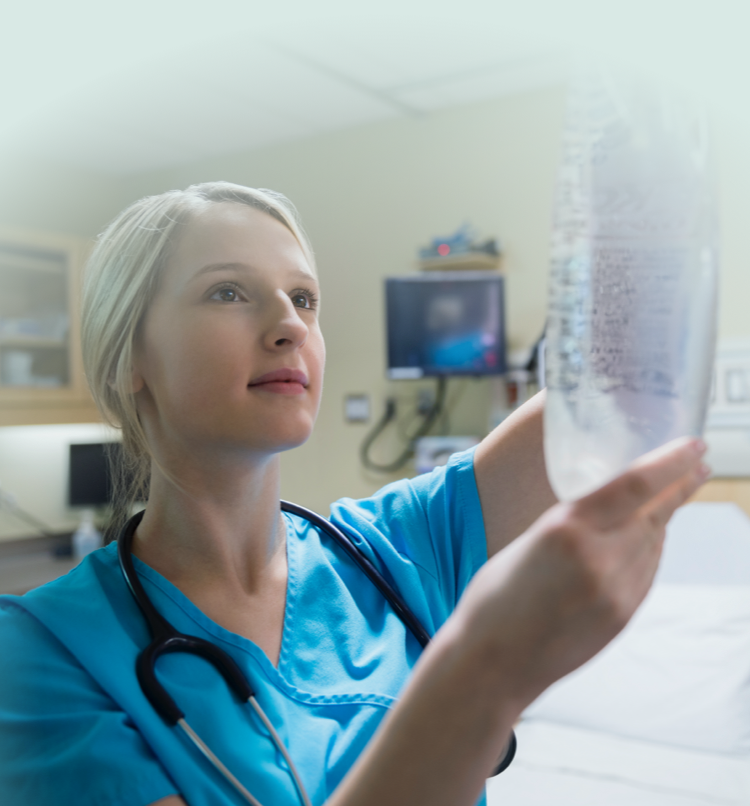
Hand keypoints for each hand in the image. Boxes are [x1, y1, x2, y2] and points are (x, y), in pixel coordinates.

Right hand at [455, 436, 708, 713]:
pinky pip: (647, 571)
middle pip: (655, 513)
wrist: (492, 665)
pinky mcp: (622, 616)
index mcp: (566, 529)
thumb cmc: (493, 602)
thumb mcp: (527, 543)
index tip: (693, 444)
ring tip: (670, 498)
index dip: (671, 461)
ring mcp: (617, 592)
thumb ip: (569, 524)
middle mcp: (599, 559)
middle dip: (680, 486)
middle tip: (699, 464)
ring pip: (655, 543)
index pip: (635, 485)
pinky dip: (651, 548)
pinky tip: (647, 539)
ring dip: (663, 518)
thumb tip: (602, 510)